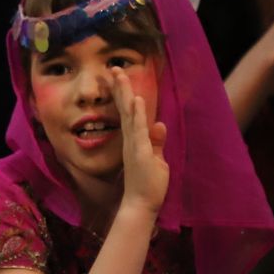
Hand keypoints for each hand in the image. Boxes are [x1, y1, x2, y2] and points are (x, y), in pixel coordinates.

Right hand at [113, 69, 169, 214]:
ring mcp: (134, 144)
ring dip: (126, 94)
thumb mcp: (156, 161)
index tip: (119, 78)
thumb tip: (160, 124)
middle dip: (120, 88)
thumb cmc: (148, 186)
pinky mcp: (140, 151)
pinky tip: (136, 100)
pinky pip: (138, 129)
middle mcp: (131, 139)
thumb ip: (157, 143)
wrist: (141, 205)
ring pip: (130, 114)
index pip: (129, 113)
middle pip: (125, 109)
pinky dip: (138, 114)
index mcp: (134, 140)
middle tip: (114, 69)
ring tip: (121, 76)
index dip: (124, 95)